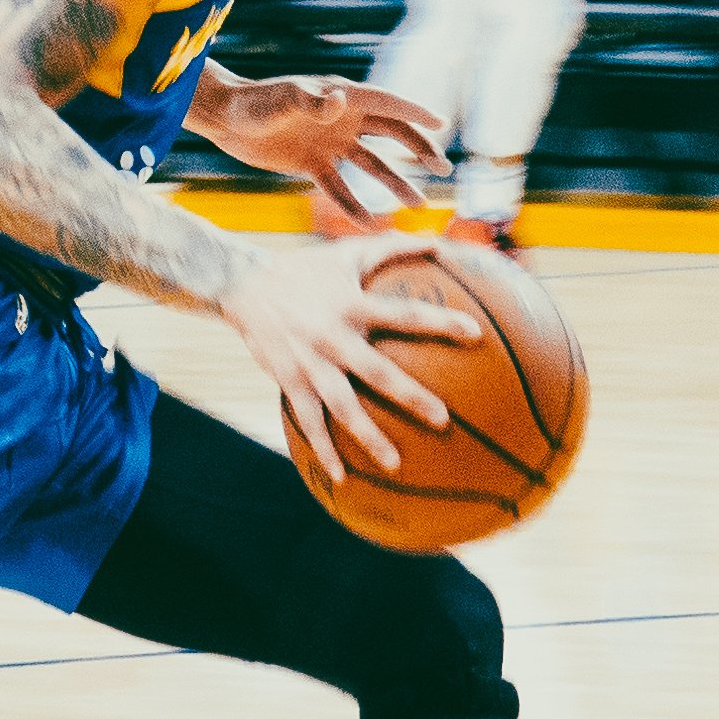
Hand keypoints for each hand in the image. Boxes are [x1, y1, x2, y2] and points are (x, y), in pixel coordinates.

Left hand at [195, 73, 448, 226]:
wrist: (226, 120)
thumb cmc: (255, 102)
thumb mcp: (283, 101)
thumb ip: (311, 101)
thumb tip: (340, 100)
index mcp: (342, 97)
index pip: (387, 104)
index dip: (415, 112)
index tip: (442, 123)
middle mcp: (342, 120)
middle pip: (390, 135)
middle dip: (418, 149)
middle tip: (443, 168)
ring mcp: (329, 144)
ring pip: (371, 165)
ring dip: (394, 182)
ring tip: (417, 204)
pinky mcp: (312, 165)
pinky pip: (339, 188)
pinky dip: (353, 205)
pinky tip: (370, 224)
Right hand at [220, 231, 480, 481]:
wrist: (243, 285)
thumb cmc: (305, 269)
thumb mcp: (346, 254)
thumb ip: (392, 248)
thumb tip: (439, 240)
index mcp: (351, 305)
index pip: (403, 315)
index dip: (439, 323)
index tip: (475, 335)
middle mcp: (332, 337)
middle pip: (377, 372)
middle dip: (410, 396)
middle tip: (443, 420)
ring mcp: (310, 364)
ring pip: (342, 407)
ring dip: (368, 437)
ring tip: (396, 466)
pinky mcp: (289, 382)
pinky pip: (309, 421)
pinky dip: (323, 450)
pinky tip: (343, 478)